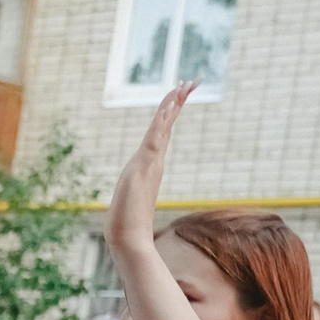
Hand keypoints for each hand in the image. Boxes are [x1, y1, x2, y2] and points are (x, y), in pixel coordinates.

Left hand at [108, 81, 195, 254]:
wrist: (128, 238)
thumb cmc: (127, 226)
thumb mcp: (130, 201)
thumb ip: (134, 196)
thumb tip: (133, 203)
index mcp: (151, 165)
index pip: (162, 133)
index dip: (170, 113)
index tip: (179, 95)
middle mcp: (154, 161)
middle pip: (167, 125)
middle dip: (177, 102)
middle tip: (191, 81)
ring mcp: (150, 163)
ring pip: (163, 127)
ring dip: (172, 105)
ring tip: (183, 85)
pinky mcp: (144, 166)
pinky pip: (155, 137)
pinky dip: (162, 121)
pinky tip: (168, 106)